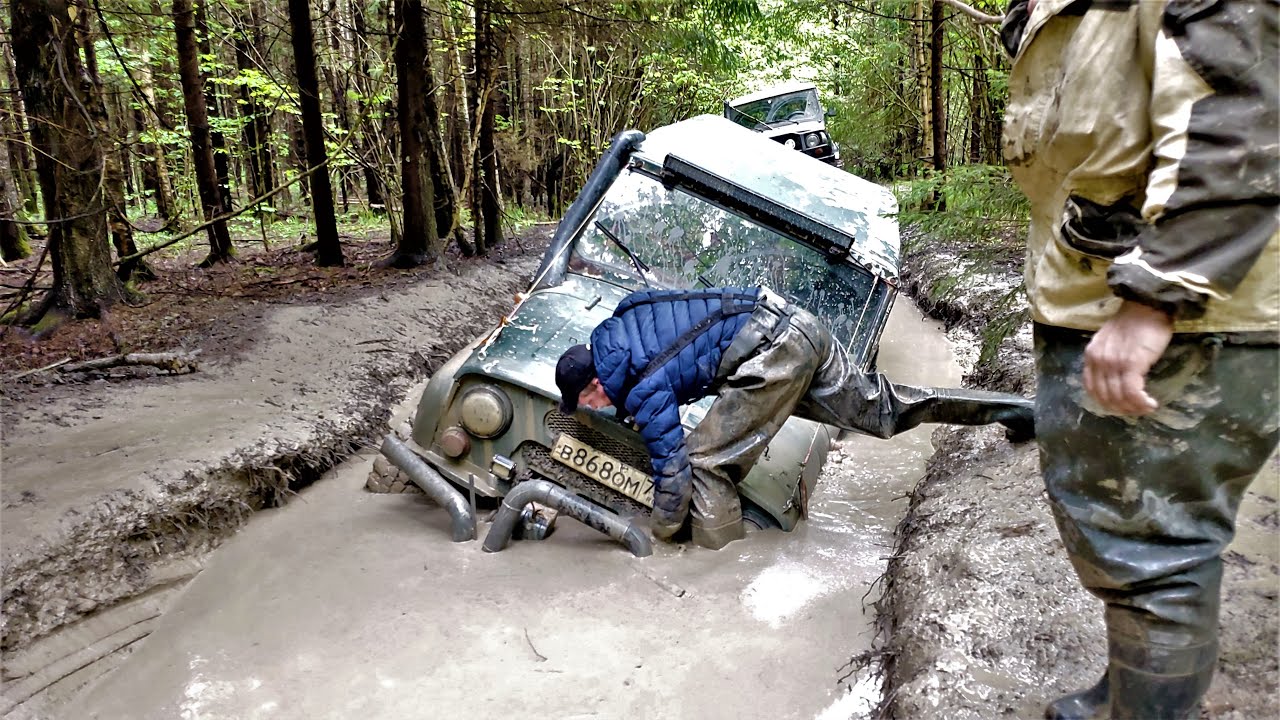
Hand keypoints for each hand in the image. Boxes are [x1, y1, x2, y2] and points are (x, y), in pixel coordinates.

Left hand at [1083, 301, 1173, 415]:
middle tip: (1137, 410)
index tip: (1121, 405)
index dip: (1106, 402)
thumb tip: (1116, 381)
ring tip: (1146, 408)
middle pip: (1104, 397)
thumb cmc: (1135, 322)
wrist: (1147, 305)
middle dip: (1121, 408)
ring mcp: (1113, 363)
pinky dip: (1141, 402)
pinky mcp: (1131, 364)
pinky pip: (1132, 392)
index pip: (1092, 389)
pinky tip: (1150, 403)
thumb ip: (1108, 359)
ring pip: (1118, 397)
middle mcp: (1097, 361)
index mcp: (1091, 356)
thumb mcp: (1111, 342)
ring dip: (1133, 408)